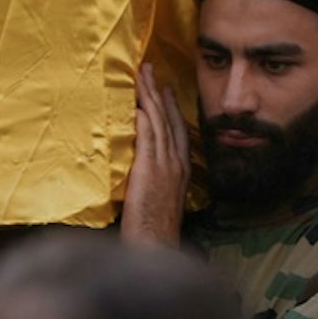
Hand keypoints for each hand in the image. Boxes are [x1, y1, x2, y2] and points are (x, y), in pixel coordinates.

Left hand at [120, 61, 188, 245]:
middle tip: (151, 70)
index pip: (179, 132)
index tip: (166, 90)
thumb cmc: (153, 233)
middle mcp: (175, 165)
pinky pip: (147, 135)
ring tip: (142, 74)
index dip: (172, 109)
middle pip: (169, 120)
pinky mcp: (149, 170)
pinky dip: (143, 115)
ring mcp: (164, 166)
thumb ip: (153, 184)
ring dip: (149, 95)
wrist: (156, 248)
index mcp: (180, 172)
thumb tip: (141, 172)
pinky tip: (137, 100)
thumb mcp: (159, 203)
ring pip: (158, 122)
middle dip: (159, 93)